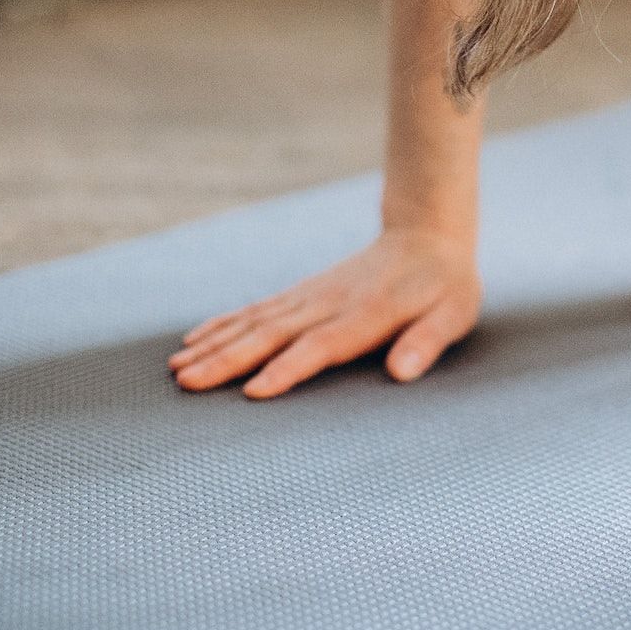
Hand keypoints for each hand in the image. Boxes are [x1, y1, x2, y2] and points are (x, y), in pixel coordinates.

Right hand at [167, 228, 481, 398]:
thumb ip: (427, 342)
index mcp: (365, 315)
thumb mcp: (453, 314)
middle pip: (271, 334)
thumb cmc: (444, 287)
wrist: (426, 237)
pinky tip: (193, 339)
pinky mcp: (300, 294)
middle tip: (188, 383)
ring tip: (177, 368)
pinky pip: (254, 310)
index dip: (287, 369)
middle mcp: (327, 304)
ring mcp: (309, 296)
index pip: (320, 346)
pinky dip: (222, 324)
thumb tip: (402, 372)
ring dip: (215, 345)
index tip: (253, 391)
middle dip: (228, 360)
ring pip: (254, 321)